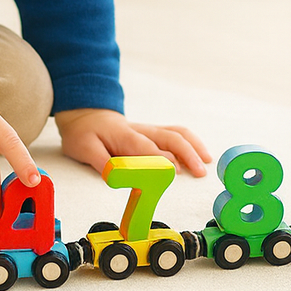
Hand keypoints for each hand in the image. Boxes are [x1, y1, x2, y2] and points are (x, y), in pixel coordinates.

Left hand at [54, 108, 210, 176]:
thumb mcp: (84, 148)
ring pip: (175, 133)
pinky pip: (174, 134)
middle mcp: (140, 131)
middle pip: (168, 137)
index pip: (147, 148)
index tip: (177, 171)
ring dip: (193, 146)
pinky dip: (189, 142)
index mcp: (124, 136)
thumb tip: (115, 177)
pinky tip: (199, 154)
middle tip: (200, 172)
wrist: (84, 114)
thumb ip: (101, 162)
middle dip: (187, 153)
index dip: (162, 159)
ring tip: (207, 163)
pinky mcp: (150, 134)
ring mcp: (147, 131)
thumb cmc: (84, 133)